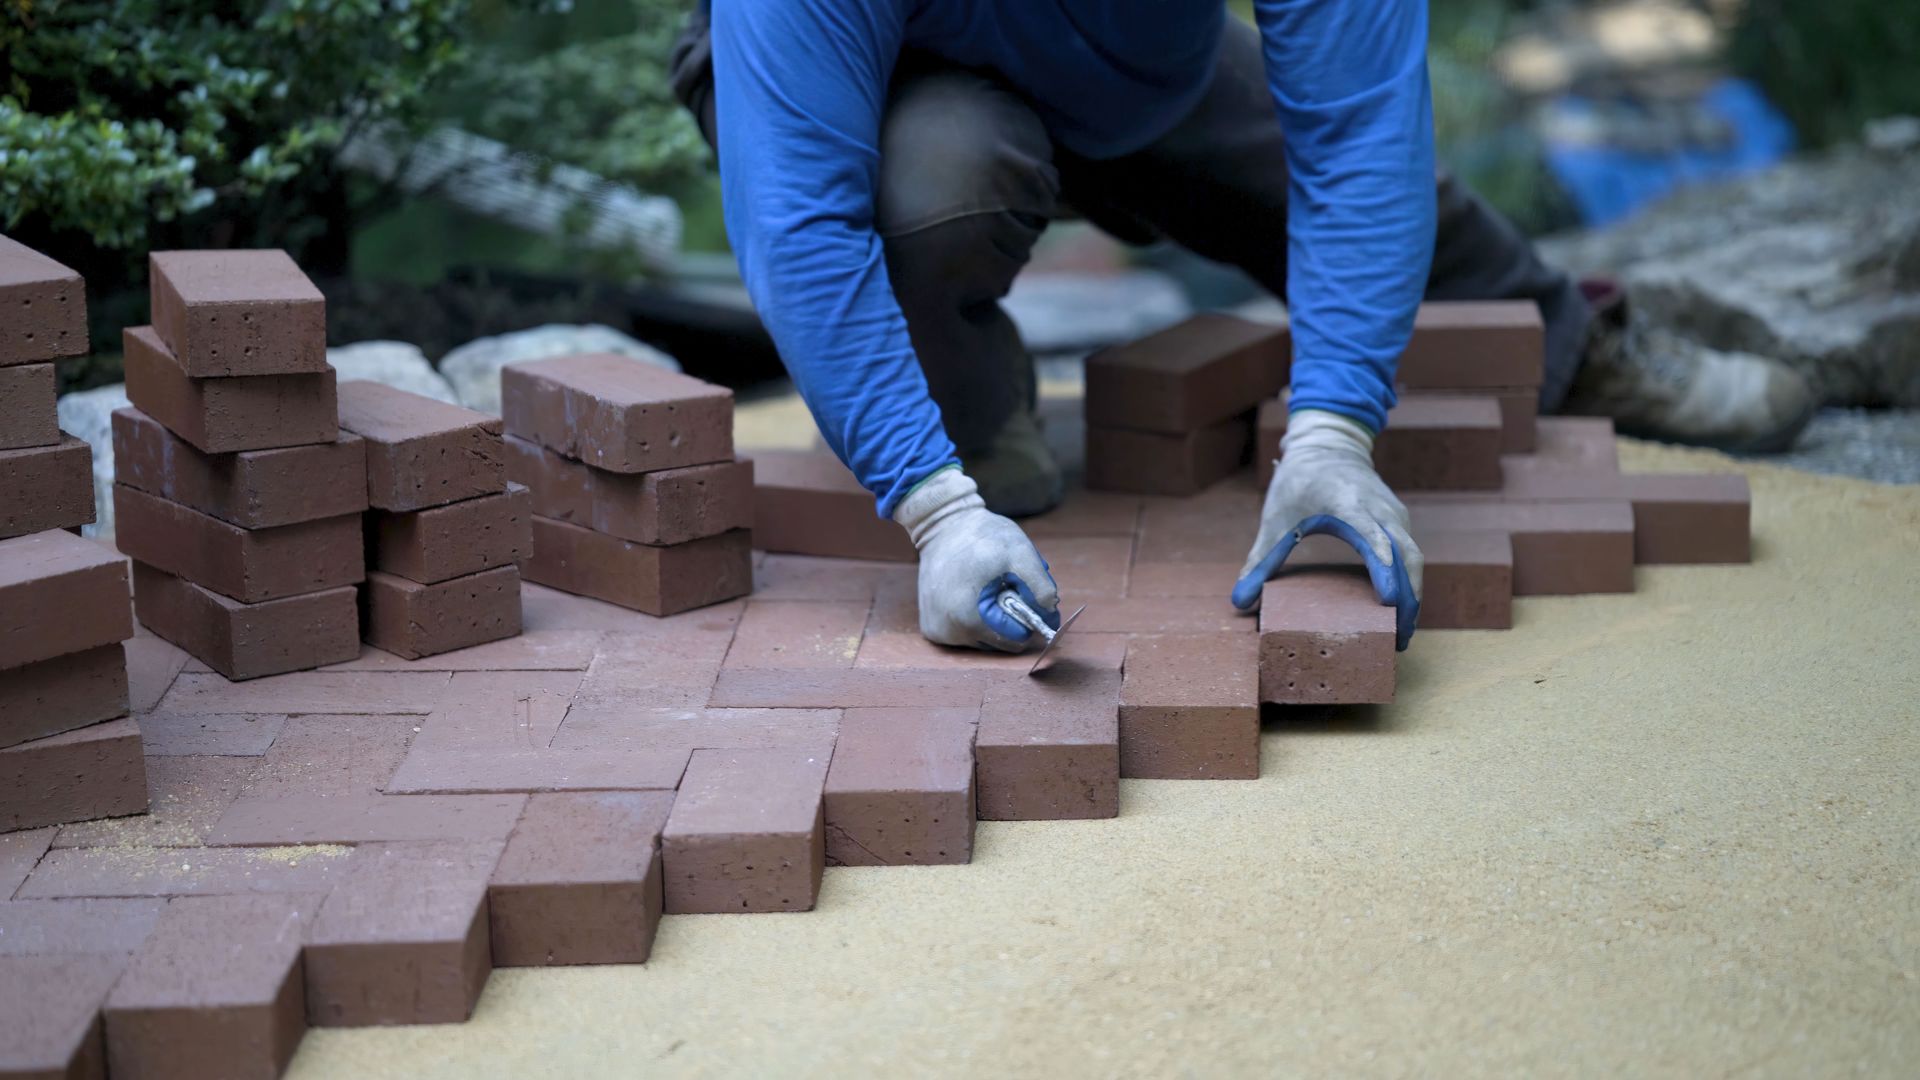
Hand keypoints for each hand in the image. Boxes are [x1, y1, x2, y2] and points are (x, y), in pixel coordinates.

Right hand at [894, 466, 1059, 650]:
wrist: (942, 526)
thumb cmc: (982, 536)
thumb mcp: (1020, 554)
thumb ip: (1041, 588)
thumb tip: (1051, 618)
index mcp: (970, 619)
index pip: (1017, 639)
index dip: (1028, 617)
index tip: (1023, 593)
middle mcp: (950, 632)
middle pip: (1001, 642)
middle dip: (1010, 617)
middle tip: (1004, 587)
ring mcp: (938, 632)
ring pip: (984, 640)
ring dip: (993, 619)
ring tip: (987, 589)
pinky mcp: (932, 628)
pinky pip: (966, 634)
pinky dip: (975, 619)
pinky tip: (971, 594)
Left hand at [1231, 409, 1423, 649]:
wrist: (1328, 446)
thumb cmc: (1298, 482)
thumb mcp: (1274, 519)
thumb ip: (1260, 561)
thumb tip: (1239, 601)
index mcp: (1345, 503)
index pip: (1371, 535)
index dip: (1382, 568)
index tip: (1388, 601)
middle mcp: (1377, 507)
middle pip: (1404, 555)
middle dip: (1407, 597)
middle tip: (1399, 639)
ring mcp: (1393, 513)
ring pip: (1413, 556)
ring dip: (1413, 594)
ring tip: (1403, 633)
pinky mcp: (1399, 519)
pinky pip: (1411, 553)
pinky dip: (1410, 581)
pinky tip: (1402, 608)